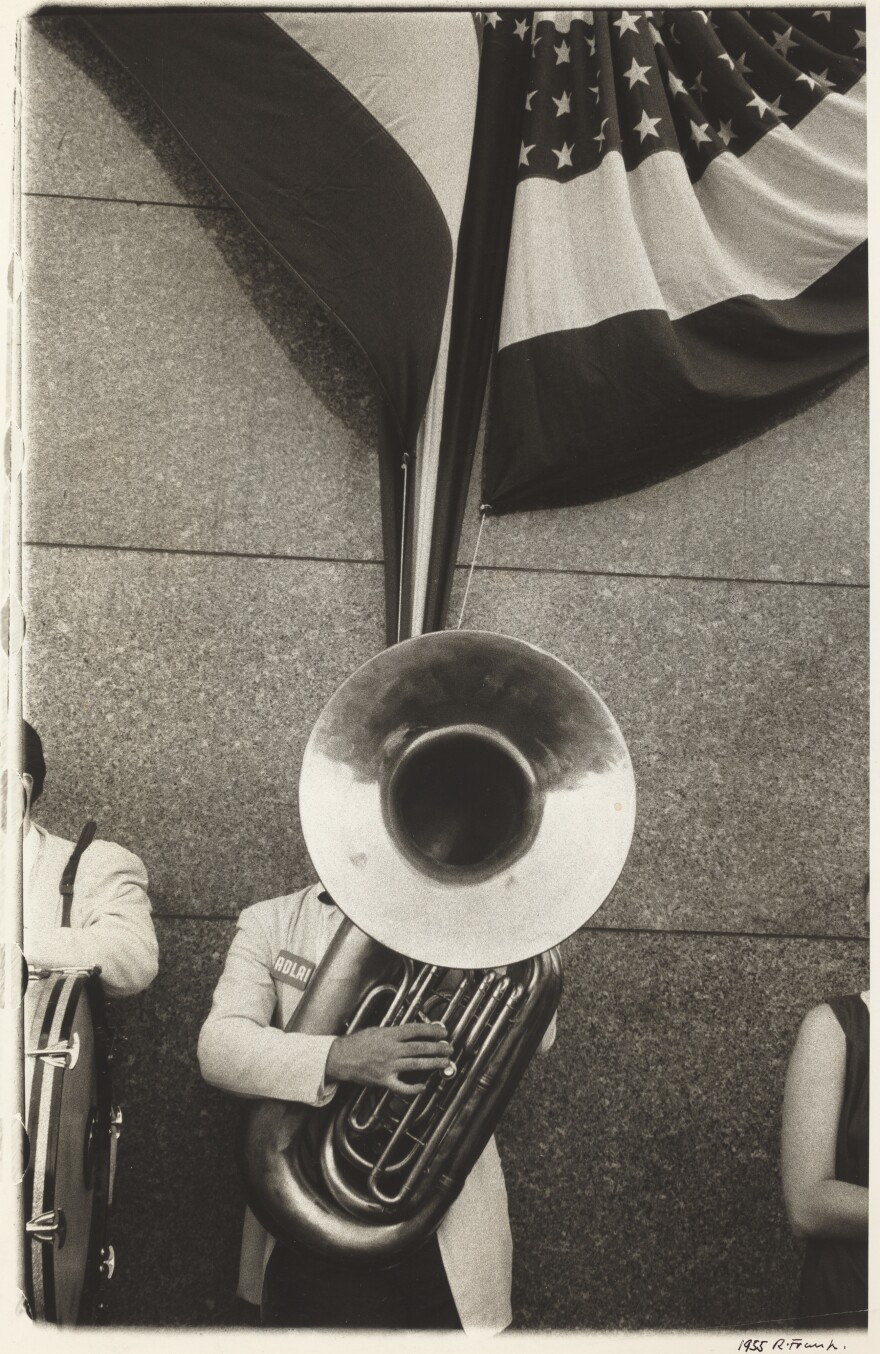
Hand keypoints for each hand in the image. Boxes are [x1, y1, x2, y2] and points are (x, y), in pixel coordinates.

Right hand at [326, 1022, 452, 1094]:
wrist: (340, 1058)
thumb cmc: (357, 1043)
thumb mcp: (376, 1030)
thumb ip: (394, 1032)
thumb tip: (412, 1032)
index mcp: (389, 1034)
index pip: (416, 1030)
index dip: (432, 1030)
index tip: (443, 1031)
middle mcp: (391, 1049)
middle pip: (420, 1048)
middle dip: (437, 1047)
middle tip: (449, 1048)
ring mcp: (388, 1066)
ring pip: (416, 1064)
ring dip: (433, 1063)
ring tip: (444, 1062)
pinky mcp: (384, 1080)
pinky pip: (402, 1086)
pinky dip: (414, 1088)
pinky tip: (423, 1086)